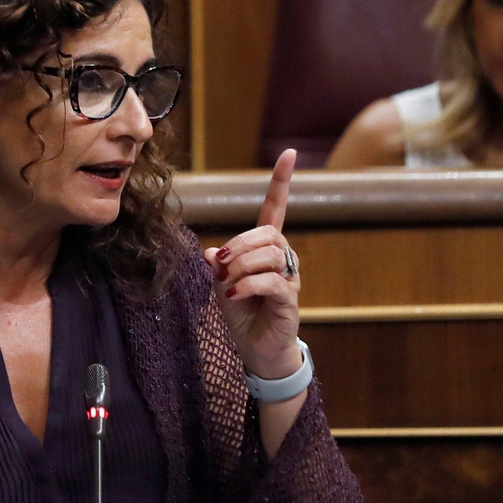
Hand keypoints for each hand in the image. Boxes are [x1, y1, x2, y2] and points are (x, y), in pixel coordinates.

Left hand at [203, 148, 302, 380]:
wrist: (256, 348)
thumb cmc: (243, 313)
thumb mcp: (222, 285)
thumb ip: (219, 266)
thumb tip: (211, 253)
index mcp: (265, 248)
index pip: (275, 209)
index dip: (281, 182)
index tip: (289, 155)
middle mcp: (283, 257)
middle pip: (267, 234)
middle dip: (240, 245)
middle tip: (220, 265)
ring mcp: (290, 278)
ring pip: (270, 255)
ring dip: (242, 266)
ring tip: (227, 284)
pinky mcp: (290, 299)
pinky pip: (272, 281)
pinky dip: (248, 285)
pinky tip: (234, 294)